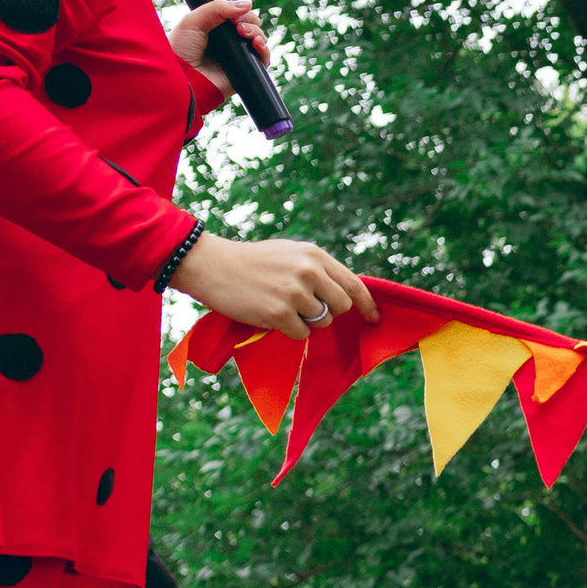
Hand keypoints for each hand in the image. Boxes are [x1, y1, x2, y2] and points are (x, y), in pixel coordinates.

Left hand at [169, 0, 268, 91]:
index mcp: (216, 26)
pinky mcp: (246, 70)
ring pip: (260, 37)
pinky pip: (264, 58)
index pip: (236, 12)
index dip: (240, 5)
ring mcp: (238, 54)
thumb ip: (218, 8)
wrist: (182, 76)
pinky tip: (256, 43)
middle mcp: (229, 40)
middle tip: (236, 23)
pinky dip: (264, 49)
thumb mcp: (193, 20)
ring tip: (242, 32)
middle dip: (248, 18)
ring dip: (255, 31)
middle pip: (251, 22)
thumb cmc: (181, 49)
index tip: (237, 0)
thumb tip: (248, 3)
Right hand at [169, 233, 378, 339]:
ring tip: (280, 305)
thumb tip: (345, 293)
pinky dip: (289, 331)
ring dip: (305, 321)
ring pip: (322, 322)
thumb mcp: (290, 253)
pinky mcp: (279, 314)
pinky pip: (301, 334)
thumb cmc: (252, 261)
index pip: (354, 284)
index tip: (375, 318)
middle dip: (329, 312)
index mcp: (314, 255)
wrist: (211, 264)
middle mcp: (309, 272)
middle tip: (305, 308)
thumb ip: (318, 269)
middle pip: (342, 307)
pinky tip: (270, 316)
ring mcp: (295, 293)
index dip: (367, 304)